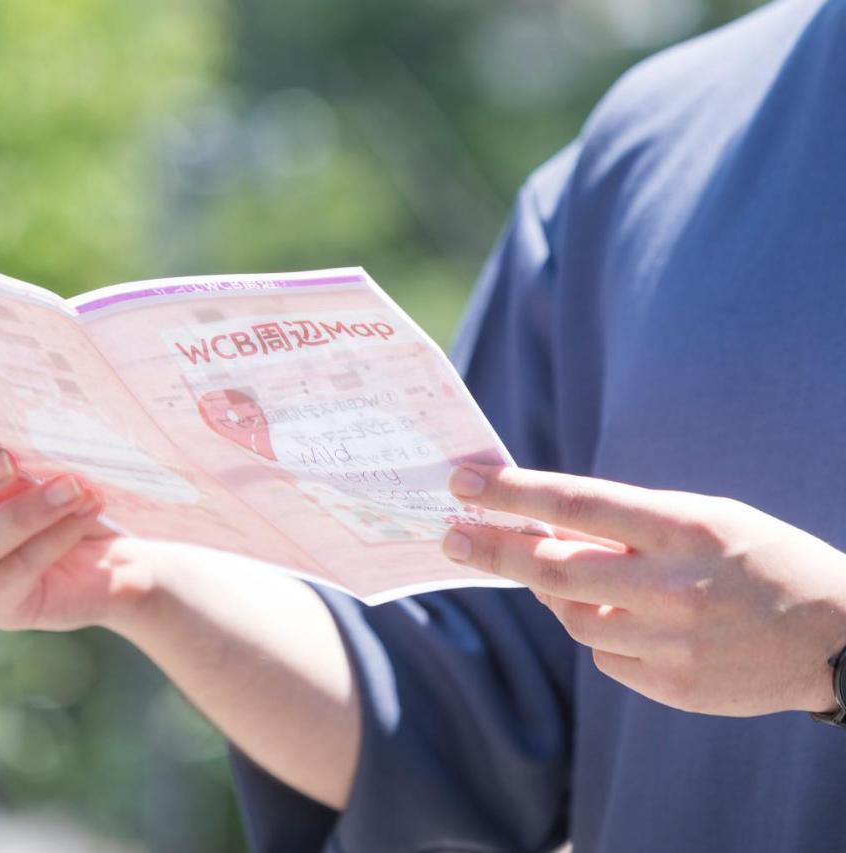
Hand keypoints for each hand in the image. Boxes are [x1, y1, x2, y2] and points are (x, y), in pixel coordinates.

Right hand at [0, 417, 156, 632]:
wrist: (114, 550)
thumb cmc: (64, 491)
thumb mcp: (39, 459)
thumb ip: (17, 441)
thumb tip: (19, 418)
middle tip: (7, 462)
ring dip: (21, 513)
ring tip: (71, 487)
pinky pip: (17, 571)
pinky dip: (54, 536)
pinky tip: (86, 510)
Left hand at [441, 464, 845, 716]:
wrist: (839, 639)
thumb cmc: (761, 560)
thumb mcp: (705, 518)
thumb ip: (629, 522)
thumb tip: (544, 522)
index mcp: (684, 528)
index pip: (577, 504)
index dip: (512, 493)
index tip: (462, 484)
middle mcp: (672, 585)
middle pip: (553, 567)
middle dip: (492, 549)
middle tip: (452, 537)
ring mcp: (670, 641)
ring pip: (570, 616)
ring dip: (553, 593)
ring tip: (560, 576)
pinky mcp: (671, 686)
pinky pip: (603, 654)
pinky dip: (601, 632)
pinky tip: (626, 618)